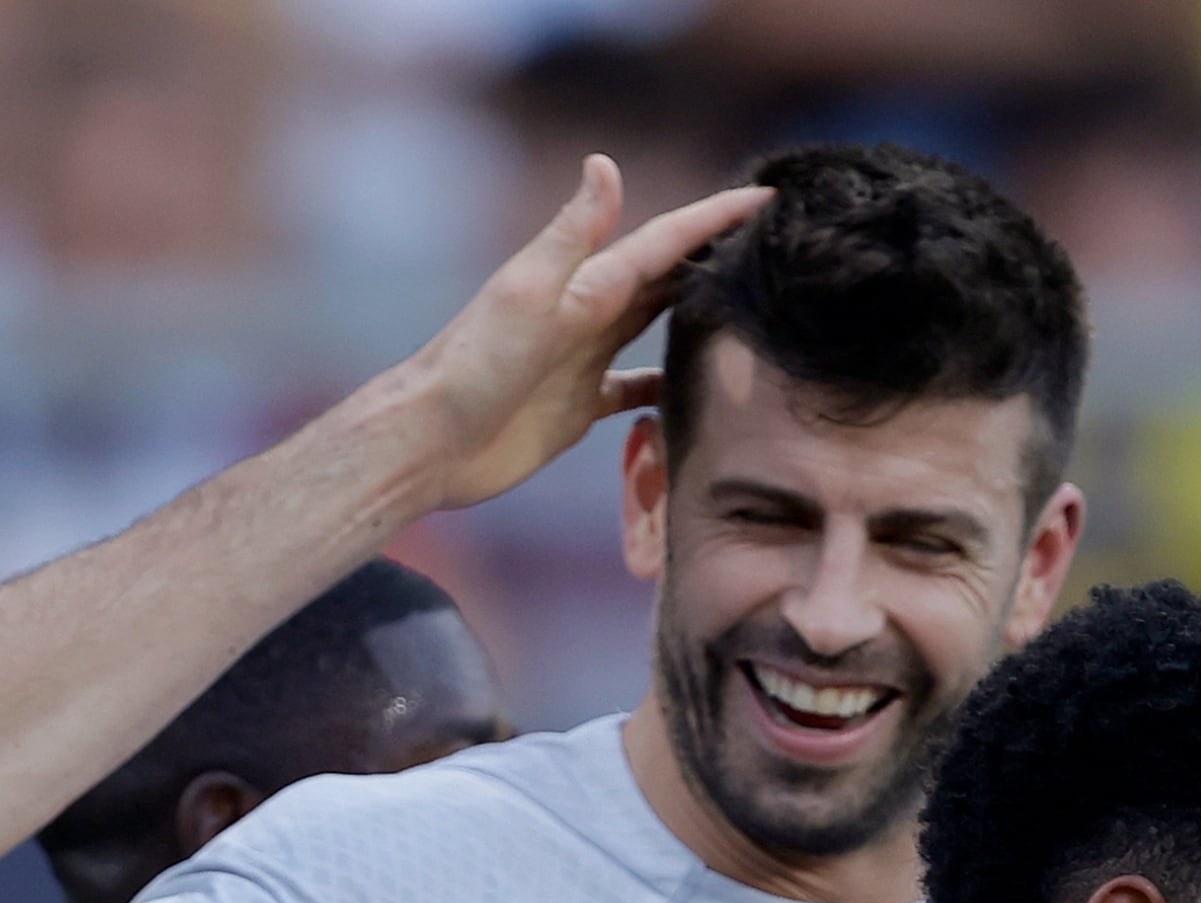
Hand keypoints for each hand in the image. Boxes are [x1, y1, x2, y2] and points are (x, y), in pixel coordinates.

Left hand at [387, 157, 771, 514]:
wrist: (428, 443)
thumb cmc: (472, 368)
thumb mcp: (528, 295)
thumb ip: (574, 238)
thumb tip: (604, 162)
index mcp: (583, 283)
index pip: (662, 242)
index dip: (713, 218)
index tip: (767, 196)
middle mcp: (587, 314)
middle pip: (664, 276)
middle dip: (713, 254)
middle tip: (772, 241)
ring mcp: (583, 360)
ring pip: (653, 325)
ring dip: (694, 310)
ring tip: (744, 303)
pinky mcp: (578, 407)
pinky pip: (635, 390)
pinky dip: (665, 384)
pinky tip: (696, 388)